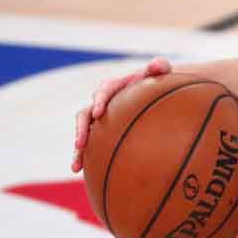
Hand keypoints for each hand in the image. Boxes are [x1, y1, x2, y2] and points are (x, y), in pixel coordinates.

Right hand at [71, 56, 172, 172]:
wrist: (154, 93)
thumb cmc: (158, 82)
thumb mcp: (160, 73)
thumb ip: (160, 67)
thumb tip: (158, 65)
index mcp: (113, 87)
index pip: (104, 92)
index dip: (99, 101)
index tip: (98, 113)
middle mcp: (102, 103)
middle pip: (85, 115)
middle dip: (81, 129)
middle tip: (81, 143)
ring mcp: (99, 119)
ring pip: (83, 133)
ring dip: (78, 149)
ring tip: (76, 166)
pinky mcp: (101, 132)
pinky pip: (90, 145)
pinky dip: (84, 157)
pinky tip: (80, 172)